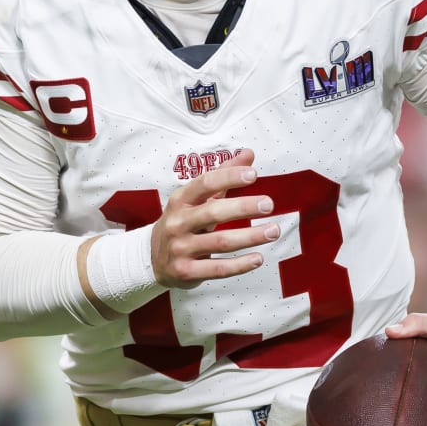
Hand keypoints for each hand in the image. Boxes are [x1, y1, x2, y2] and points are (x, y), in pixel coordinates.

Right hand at [150, 149, 276, 289]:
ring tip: (273, 231)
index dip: (229, 177)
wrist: (152, 258)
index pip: (205, 183)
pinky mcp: (186, 271)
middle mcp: (178, 223)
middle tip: (269, 204)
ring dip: (250, 236)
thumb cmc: (182, 222)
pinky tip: (258, 258)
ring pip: (220, 242)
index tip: (253, 174)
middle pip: (213, 212)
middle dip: (243, 207)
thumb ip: (223, 176)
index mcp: (180, 200)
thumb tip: (248, 154)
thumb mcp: (195, 198)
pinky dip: (240, 265)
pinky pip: (218, 268)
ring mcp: (180, 248)